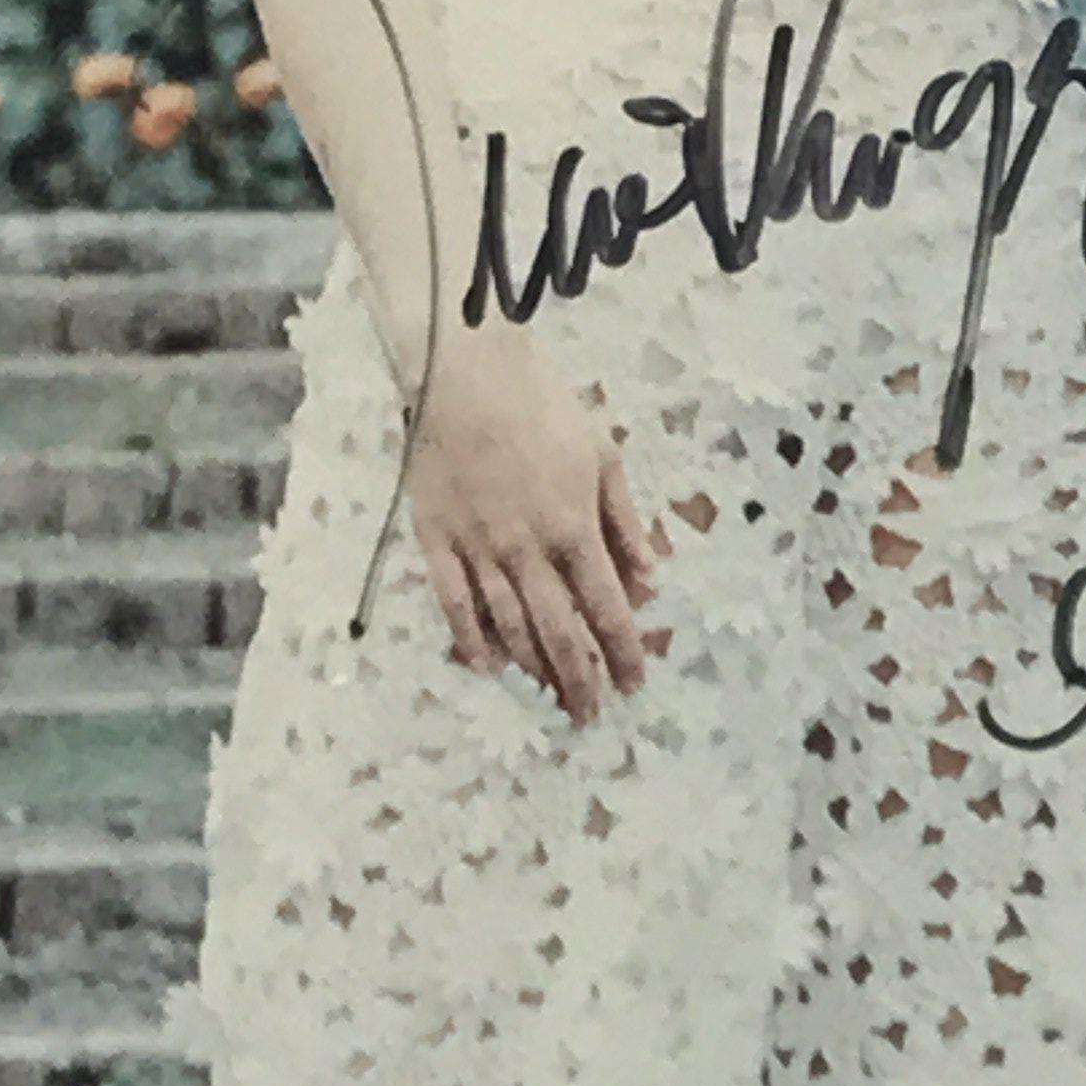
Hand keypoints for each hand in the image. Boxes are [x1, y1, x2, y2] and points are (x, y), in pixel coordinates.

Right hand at [406, 320, 668, 724]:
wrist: (463, 373)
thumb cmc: (542, 405)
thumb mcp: (603, 455)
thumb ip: (625, 524)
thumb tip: (649, 580)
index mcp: (573, 528)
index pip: (606, 607)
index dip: (623, 652)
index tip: (635, 683)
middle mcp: (527, 550)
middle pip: (559, 631)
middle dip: (581, 678)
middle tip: (593, 713)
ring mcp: (478, 549)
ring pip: (509, 626)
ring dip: (534, 669)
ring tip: (551, 698)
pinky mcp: (436, 540)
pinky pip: (454, 604)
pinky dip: (471, 640)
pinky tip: (487, 666)